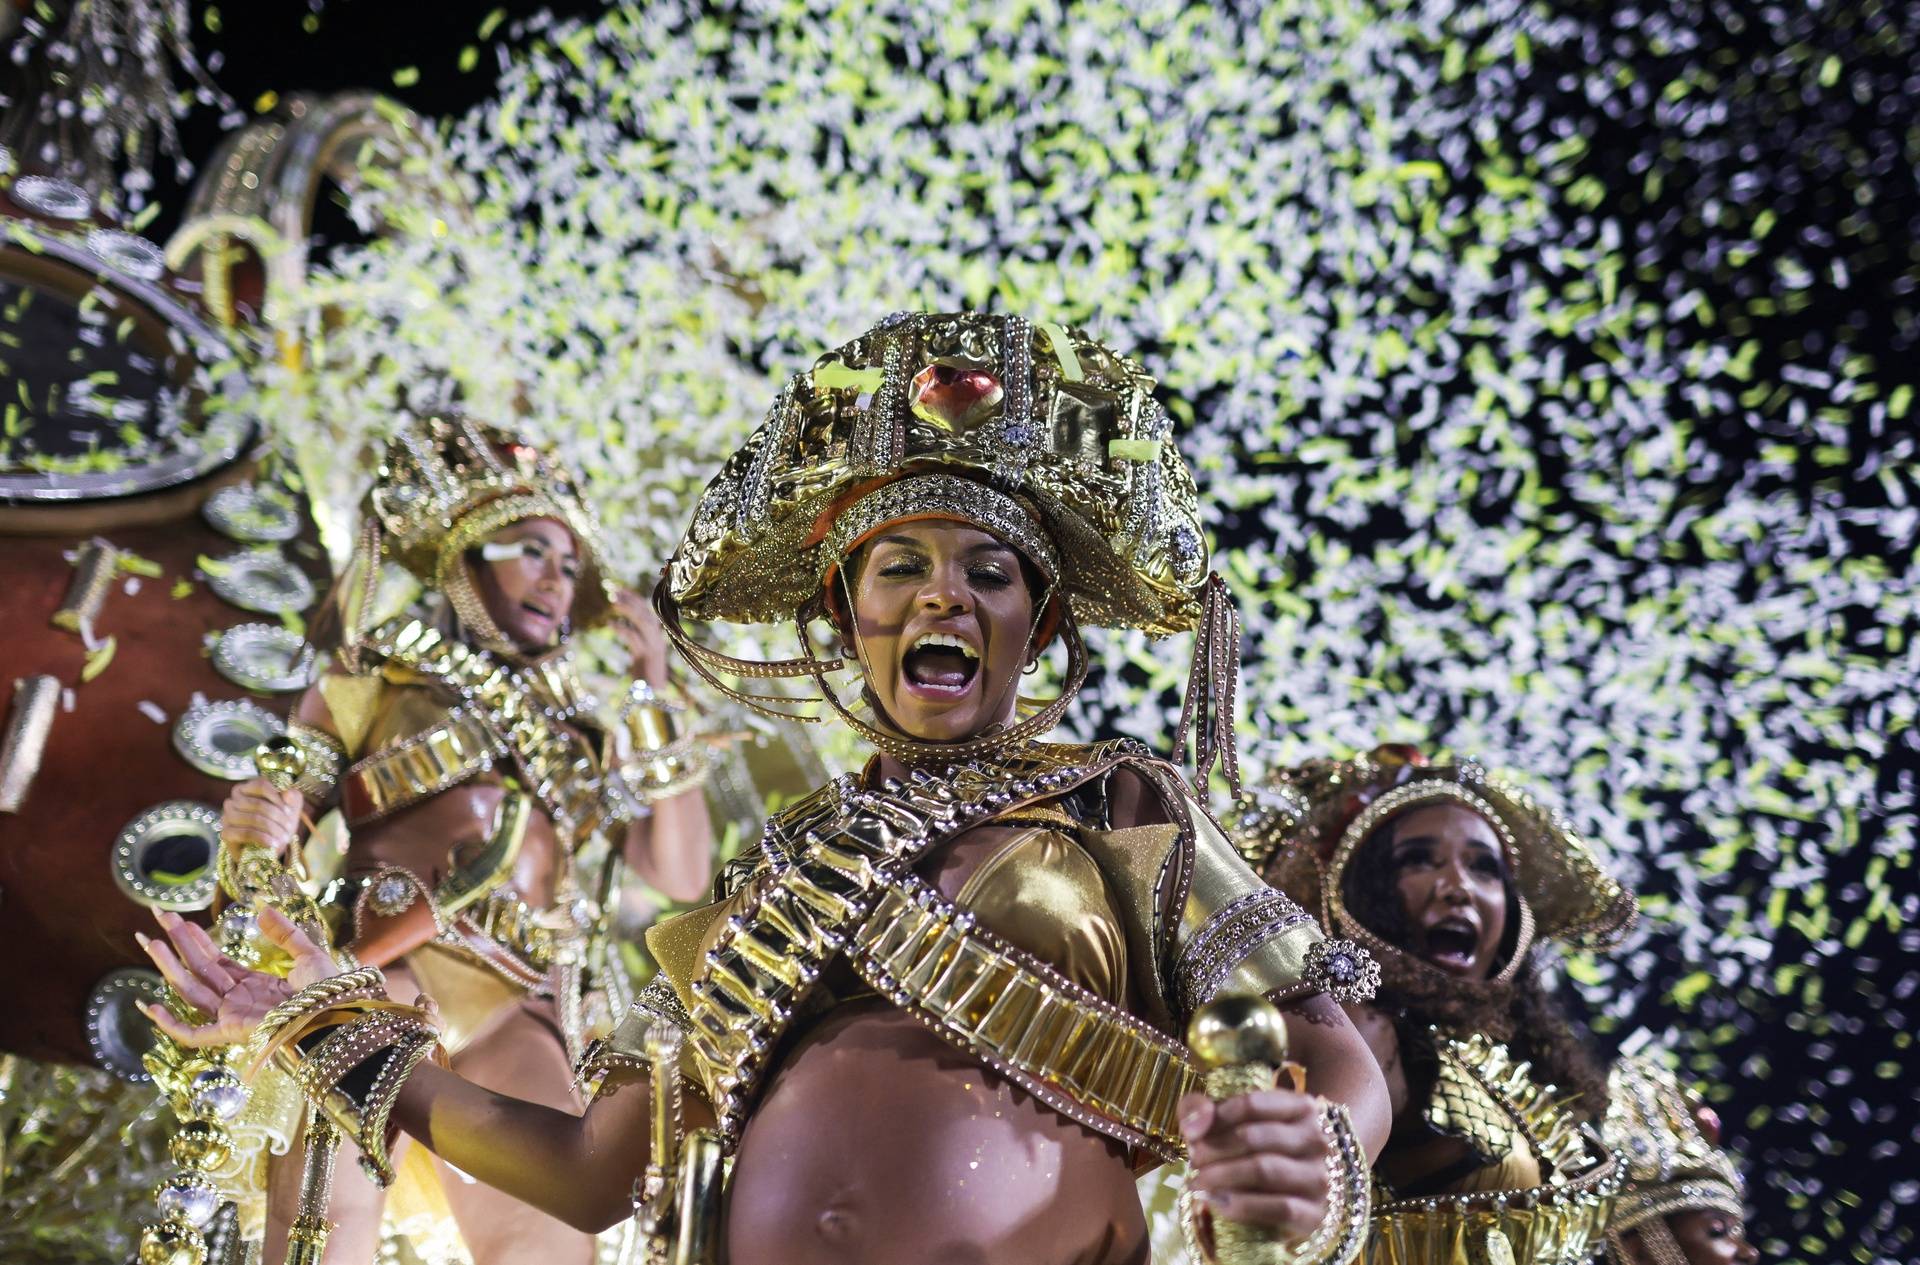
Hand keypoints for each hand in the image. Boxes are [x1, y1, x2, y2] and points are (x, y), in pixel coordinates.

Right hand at [136, 907, 338, 1051]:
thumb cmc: (330, 991)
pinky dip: (170, 1023)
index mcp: (256, 985)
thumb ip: (285, 933)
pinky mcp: (231, 1032)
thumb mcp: (308, 954)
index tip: (180, 919)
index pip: (217, 961)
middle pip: (200, 969)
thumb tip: (261, 910)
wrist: (338, 1014)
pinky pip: (193, 1034)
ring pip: (192, 989)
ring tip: (151, 941)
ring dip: (170, 966)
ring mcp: (233, 1016)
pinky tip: (150, 1004)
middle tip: (159, 915)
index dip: (197, 940)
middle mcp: (240, 1000)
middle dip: (178, 943)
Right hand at [221, 778, 302, 857]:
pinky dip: (262, 838)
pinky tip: (273, 843)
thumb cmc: (279, 822)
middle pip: (258, 803)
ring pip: (252, 818)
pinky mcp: (226, 833)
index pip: (261, 785)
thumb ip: (292, 797)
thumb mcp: (291, 807)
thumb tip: (288, 793)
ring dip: (272, 828)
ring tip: (284, 837)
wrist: (269, 846)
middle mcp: (233, 800)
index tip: (288, 810)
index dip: (276, 796)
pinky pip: (245, 833)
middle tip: (289, 826)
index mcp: (247, 788)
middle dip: (278, 816)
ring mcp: (227, 816)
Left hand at [609, 587, 668, 683]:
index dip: (634, 598)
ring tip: (613, 601)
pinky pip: (635, 638)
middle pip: (647, 612)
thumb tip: (618, 623)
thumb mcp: (640, 654)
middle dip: (631, 599)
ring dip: (629, 609)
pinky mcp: (647, 656)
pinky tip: (610, 624)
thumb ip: (634, 638)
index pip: (647, 610)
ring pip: (644, 621)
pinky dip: (623, 629)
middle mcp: (658, 639)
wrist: (654, 700)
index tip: (618, 589)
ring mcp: (654, 647)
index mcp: (657, 636)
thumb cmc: (645, 679)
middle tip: (613, 591)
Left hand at [1180, 1088, 1333, 1240]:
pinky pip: (1278, 1207)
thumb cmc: (1256, 1152)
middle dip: (1214, 1150)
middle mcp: (1316, 1139)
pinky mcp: (1315, 1212)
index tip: (1193, 1133)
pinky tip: (1219, 1203)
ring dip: (1222, 1176)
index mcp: (1300, 1107)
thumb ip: (1202, 1110)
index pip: (1252, 1103)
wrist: (1291, 1199)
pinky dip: (1242, 1205)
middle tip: (1193, 1161)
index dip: (1216, 1117)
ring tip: (1199, 1182)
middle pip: (1254, 1137)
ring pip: (1265, 1169)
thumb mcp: (1231, 1122)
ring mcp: (1318, 1176)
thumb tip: (1193, 1125)